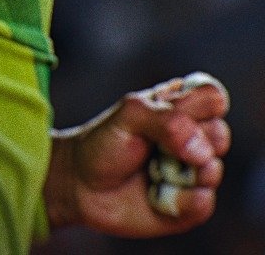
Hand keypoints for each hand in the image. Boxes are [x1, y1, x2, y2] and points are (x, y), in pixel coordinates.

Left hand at [44, 72, 231, 235]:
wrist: (80, 186)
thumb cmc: (103, 144)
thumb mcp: (128, 116)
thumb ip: (167, 120)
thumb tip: (202, 151)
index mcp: (179, 108)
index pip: (213, 96)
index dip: (198, 107)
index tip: (168, 112)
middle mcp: (194, 139)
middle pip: (219, 134)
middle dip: (184, 141)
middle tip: (153, 146)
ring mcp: (194, 172)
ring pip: (212, 170)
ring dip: (178, 172)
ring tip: (150, 170)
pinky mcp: (191, 203)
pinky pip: (203, 202)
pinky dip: (178, 199)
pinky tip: (155, 195)